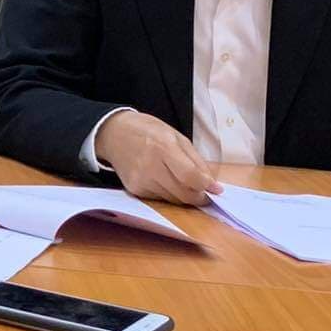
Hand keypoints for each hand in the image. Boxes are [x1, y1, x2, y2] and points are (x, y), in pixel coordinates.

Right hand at [96, 111, 222, 205]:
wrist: (114, 134)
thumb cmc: (149, 131)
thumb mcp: (177, 137)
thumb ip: (196, 161)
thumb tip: (212, 185)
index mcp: (163, 147)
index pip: (190, 176)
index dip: (206, 186)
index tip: (215, 189)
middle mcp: (150, 166)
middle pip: (183, 193)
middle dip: (198, 196)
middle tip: (204, 192)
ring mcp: (140, 180)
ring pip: (173, 199)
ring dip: (183, 195)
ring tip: (182, 182)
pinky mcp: (134, 189)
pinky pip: (160, 199)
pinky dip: (168, 194)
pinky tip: (164, 181)